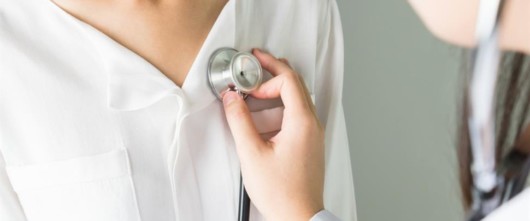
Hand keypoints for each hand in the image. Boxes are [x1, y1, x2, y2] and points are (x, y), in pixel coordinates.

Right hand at [222, 48, 324, 220]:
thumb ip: (239, 121)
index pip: (288, 80)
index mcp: (302, 122)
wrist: (299, 216)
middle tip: (255, 65)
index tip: (251, 73)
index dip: (267, 72)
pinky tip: (262, 121)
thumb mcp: (252, 153)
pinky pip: (296, 116)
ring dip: (275, 92)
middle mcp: (312, 125)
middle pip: (295, 85)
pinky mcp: (308, 144)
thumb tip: (232, 98)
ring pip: (296, 100)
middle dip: (273, 72)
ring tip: (253, 94)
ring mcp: (312, 135)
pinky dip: (278, 109)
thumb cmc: (282, 192)